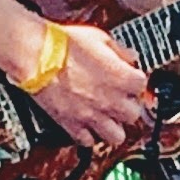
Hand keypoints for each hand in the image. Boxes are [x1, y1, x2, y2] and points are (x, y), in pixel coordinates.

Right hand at [29, 23, 151, 147]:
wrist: (37, 56)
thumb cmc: (65, 44)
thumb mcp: (100, 38)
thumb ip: (121, 52)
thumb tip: (131, 58)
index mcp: (124, 79)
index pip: (142, 87)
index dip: (133, 81)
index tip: (127, 79)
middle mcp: (113, 102)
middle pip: (133, 115)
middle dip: (127, 107)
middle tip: (117, 98)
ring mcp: (93, 116)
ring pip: (116, 137)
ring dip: (112, 127)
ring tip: (105, 116)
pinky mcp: (72, 125)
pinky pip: (88, 142)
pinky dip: (88, 135)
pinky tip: (85, 123)